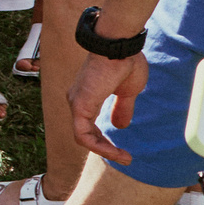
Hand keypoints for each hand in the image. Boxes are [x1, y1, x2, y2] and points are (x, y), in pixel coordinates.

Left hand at [71, 44, 148, 162]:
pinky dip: (98, 146)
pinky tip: (114, 151)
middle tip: (124, 157)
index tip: (123, 150)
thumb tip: (120, 126)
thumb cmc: (125, 62)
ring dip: (104, 150)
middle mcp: (77, 101)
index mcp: (87, 97)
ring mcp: (76, 103)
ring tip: (123, 157)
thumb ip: (122, 108)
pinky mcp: (79, 105)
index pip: (90, 126)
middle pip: (85, 134)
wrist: (120, 47)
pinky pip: (82, 135)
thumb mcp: (127, 91)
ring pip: (83, 138)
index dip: (105, 140)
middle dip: (105, 148)